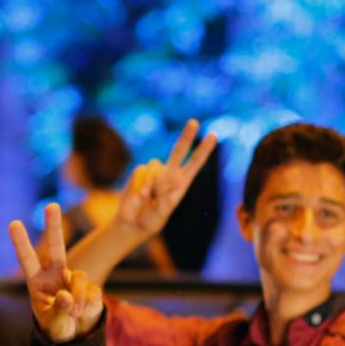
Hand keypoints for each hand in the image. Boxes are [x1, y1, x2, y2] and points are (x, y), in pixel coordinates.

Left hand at [12, 203, 102, 342]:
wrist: (75, 336)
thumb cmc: (56, 328)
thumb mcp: (52, 323)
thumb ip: (57, 310)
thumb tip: (65, 295)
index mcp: (37, 282)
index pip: (27, 259)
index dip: (21, 242)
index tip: (13, 223)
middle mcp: (55, 275)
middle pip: (56, 247)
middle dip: (54, 226)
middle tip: (52, 204)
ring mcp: (73, 279)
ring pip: (78, 278)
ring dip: (77, 297)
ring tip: (74, 313)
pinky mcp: (91, 286)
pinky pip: (91, 290)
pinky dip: (87, 304)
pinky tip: (83, 313)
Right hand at [110, 119, 216, 239]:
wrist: (131, 223)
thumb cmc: (150, 220)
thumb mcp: (160, 215)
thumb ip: (163, 199)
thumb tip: (161, 182)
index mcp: (181, 183)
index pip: (195, 163)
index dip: (203, 150)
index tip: (213, 136)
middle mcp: (169, 174)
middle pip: (179, 151)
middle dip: (186, 136)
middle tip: (194, 122)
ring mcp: (154, 172)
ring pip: (155, 166)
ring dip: (152, 184)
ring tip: (149, 198)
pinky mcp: (140, 173)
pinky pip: (142, 172)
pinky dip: (140, 185)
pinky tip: (140, 195)